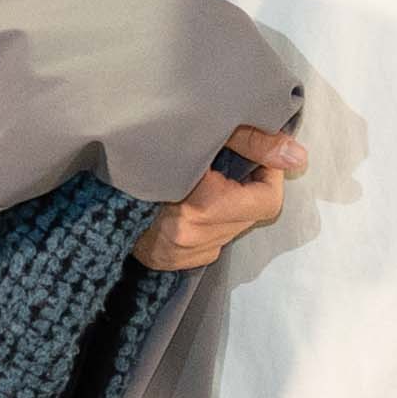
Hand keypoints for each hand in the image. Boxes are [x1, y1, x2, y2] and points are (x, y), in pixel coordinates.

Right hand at [131, 124, 303, 273]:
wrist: (97, 197)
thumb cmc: (149, 153)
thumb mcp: (201, 135)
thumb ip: (252, 142)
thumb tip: (299, 157)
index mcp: (203, 206)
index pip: (267, 200)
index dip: (271, 175)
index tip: (261, 155)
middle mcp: (195, 238)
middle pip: (252, 214)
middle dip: (250, 188)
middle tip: (232, 163)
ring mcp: (184, 254)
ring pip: (233, 229)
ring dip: (230, 206)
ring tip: (207, 181)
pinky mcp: (175, 262)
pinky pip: (213, 242)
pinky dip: (211, 222)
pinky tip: (190, 202)